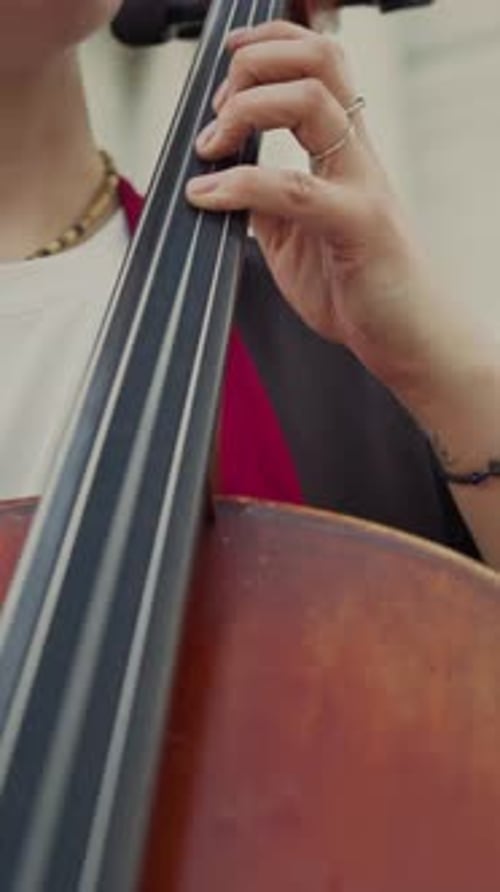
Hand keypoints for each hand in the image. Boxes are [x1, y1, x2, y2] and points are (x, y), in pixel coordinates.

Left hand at [186, 20, 441, 394]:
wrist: (407, 340)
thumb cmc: (358, 290)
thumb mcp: (295, 238)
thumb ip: (265, 203)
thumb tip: (223, 179)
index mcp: (345, 153)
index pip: (318, 64)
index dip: (268, 50)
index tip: (224, 84)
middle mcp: (357, 157)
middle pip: (318, 60)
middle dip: (255, 63)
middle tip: (218, 110)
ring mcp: (361, 186)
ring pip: (312, 101)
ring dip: (247, 107)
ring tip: (212, 144)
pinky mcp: (358, 226)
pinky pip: (296, 189)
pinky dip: (241, 184)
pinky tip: (208, 196)